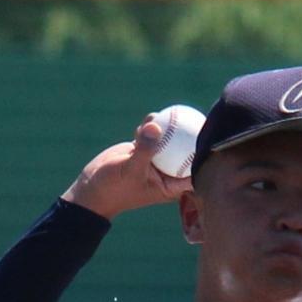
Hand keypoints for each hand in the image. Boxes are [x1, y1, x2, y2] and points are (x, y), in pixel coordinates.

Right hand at [62, 118, 193, 219]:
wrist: (93, 187)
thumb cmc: (114, 187)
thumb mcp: (130, 169)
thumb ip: (144, 148)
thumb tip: (155, 126)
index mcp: (170, 186)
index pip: (193, 172)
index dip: (205, 157)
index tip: (209, 139)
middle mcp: (166, 173)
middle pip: (185, 153)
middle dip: (193, 138)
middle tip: (200, 119)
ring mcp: (155, 161)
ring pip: (168, 141)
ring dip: (170, 128)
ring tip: (175, 113)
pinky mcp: (143, 151)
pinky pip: (152, 135)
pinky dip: (151, 126)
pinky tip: (152, 116)